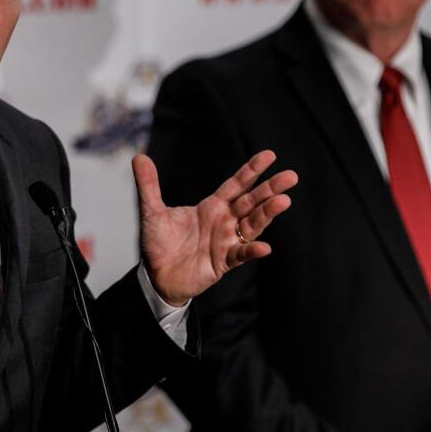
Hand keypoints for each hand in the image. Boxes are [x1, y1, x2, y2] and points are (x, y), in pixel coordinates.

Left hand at [133, 150, 297, 305]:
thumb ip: (149, 186)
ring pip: (252, 224)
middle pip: (252, 201)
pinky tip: (264, 247)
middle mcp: (224, 221)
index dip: (252, 170)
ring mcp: (227, 241)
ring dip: (268, 214)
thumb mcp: (152, 212)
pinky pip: (241, 255)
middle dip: (270, 188)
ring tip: (284, 201)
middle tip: (291, 176)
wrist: (156, 276)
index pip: (237, 184)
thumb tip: (139, 157)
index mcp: (212, 206)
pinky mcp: (223, 262)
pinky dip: (251, 251)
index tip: (269, 156)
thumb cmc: (159, 244)